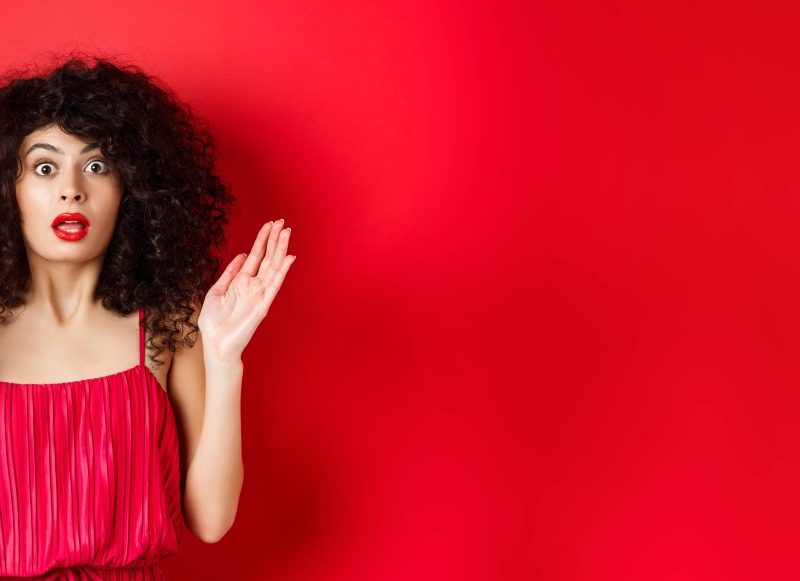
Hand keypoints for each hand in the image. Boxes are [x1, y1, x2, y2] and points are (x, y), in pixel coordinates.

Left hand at [198, 219, 295, 361]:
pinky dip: (282, 271)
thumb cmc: (214, 322)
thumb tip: (243, 255)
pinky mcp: (263, 305)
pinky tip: (288, 258)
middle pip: (268, 257)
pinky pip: (274, 285)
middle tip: (283, 222)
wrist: (216, 344)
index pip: (256, 255)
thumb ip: (229, 273)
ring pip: (274, 267)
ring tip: (287, 233)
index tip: (270, 224)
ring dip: (280, 249)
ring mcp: (260, 294)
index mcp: (242, 281)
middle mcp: (254, 285)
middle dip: (275, 239)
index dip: (263, 239)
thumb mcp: (216, 291)